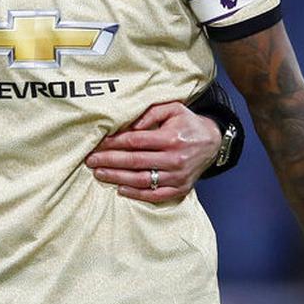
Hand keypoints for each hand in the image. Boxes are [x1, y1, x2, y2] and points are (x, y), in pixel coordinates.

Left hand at [85, 101, 220, 202]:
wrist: (213, 142)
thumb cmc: (187, 123)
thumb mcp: (172, 108)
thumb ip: (150, 113)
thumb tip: (130, 127)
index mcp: (170, 138)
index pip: (135, 141)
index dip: (114, 143)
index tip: (97, 144)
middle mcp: (174, 158)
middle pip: (135, 161)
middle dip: (109, 161)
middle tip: (90, 161)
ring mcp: (178, 176)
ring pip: (142, 180)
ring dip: (118, 178)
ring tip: (99, 174)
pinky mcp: (180, 189)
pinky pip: (156, 195)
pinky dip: (137, 194)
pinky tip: (120, 189)